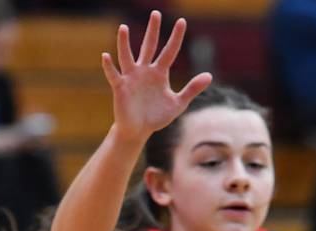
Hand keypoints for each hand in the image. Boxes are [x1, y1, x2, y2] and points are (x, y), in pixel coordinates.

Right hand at [101, 11, 211, 142]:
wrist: (140, 130)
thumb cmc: (157, 116)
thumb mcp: (178, 103)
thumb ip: (192, 89)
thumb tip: (209, 75)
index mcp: (160, 73)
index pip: (170, 51)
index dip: (176, 38)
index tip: (182, 21)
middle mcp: (145, 71)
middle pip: (149, 46)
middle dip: (153, 31)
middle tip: (156, 13)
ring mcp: (131, 78)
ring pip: (127, 56)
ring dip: (124, 43)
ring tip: (124, 28)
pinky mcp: (120, 88)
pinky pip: (114, 75)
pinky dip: (109, 66)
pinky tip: (106, 56)